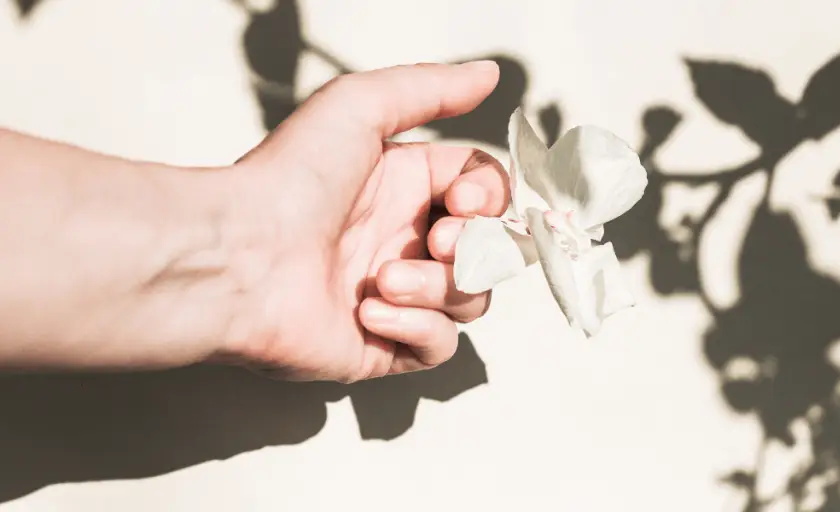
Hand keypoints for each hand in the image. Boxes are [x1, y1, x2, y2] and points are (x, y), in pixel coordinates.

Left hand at [214, 62, 508, 381]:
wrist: (236, 257)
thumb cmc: (286, 181)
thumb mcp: (358, 107)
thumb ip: (430, 87)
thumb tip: (488, 73)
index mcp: (404, 189)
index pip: (485, 193)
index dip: (489, 199)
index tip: (464, 201)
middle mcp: (404, 241)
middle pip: (489, 250)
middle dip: (475, 247)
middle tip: (435, 241)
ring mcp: (396, 296)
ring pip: (469, 298)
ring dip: (439, 287)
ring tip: (383, 279)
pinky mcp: (382, 346)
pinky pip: (437, 346)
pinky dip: (416, 328)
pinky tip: (370, 312)